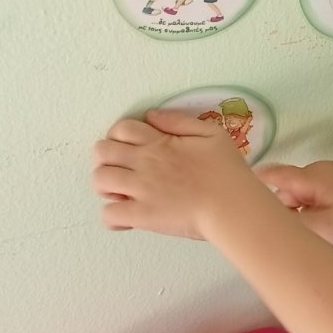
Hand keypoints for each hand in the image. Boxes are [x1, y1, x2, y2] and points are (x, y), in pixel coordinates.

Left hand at [92, 110, 260, 239]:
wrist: (233, 207)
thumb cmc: (228, 171)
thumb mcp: (211, 133)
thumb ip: (178, 121)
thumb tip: (151, 116)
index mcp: (159, 143)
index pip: (121, 129)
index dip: (119, 136)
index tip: (130, 147)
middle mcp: (145, 163)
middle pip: (101, 151)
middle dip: (106, 158)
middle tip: (121, 169)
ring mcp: (141, 190)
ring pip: (99, 180)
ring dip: (105, 185)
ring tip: (121, 192)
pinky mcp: (142, 216)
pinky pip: (109, 214)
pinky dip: (112, 216)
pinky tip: (126, 216)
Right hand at [256, 160, 332, 246]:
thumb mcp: (327, 227)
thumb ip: (295, 223)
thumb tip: (268, 221)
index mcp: (310, 177)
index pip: (271, 175)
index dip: (251, 183)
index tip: (233, 195)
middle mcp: (316, 171)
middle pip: (286, 190)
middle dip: (283, 210)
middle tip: (284, 235)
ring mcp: (329, 176)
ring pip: (301, 196)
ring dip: (300, 213)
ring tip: (309, 235)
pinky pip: (315, 196)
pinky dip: (312, 211)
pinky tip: (323, 229)